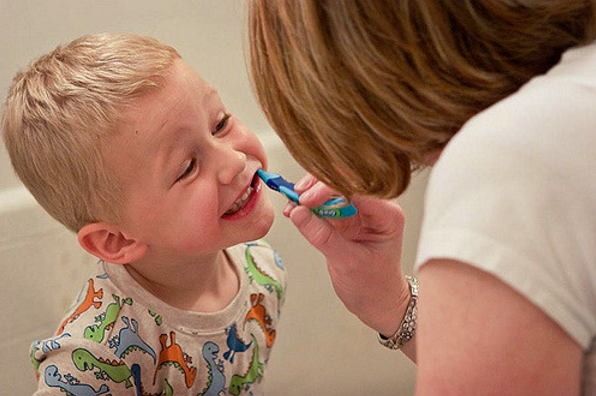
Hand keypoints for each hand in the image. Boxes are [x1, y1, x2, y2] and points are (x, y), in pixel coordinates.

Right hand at [285, 174, 410, 335]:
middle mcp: (375, 206)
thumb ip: (322, 236)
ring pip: (332, 188)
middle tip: (296, 197)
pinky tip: (294, 210)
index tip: (307, 199)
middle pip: (344, 180)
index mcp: (387, 213)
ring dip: (310, 193)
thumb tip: (297, 212)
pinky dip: (308, 205)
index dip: (330, 187)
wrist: (378, 302)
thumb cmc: (375, 285)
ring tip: (292, 204)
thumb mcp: (348, 262)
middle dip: (318, 186)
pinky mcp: (345, 216)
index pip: (358, 186)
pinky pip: (324, 202)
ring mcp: (359, 209)